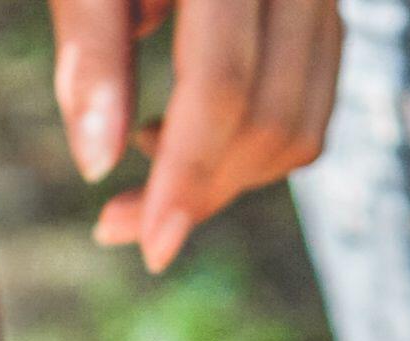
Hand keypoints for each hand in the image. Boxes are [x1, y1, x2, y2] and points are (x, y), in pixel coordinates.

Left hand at [49, 0, 342, 271]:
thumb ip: (90, 45)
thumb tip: (98, 165)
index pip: (224, 85)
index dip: (186, 173)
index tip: (145, 247)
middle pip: (273, 115)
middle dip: (201, 189)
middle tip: (118, 225)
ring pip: (302, 119)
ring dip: (227, 176)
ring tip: (140, 164)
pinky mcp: (319, 2)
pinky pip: (310, 96)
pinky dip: (252, 140)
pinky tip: (175, 131)